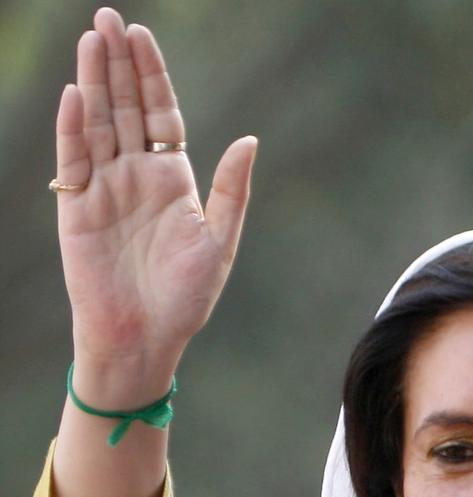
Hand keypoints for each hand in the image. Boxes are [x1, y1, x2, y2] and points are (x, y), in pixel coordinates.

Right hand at [54, 7, 255, 400]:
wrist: (145, 338)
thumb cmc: (185, 298)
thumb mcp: (218, 242)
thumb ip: (231, 191)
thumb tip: (250, 140)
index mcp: (171, 179)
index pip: (159, 114)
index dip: (151, 75)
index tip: (143, 36)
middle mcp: (135, 176)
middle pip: (124, 107)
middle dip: (117, 63)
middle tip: (108, 17)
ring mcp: (103, 189)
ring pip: (97, 124)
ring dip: (93, 82)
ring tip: (91, 38)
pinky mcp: (76, 209)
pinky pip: (73, 161)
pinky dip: (73, 129)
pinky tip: (75, 96)